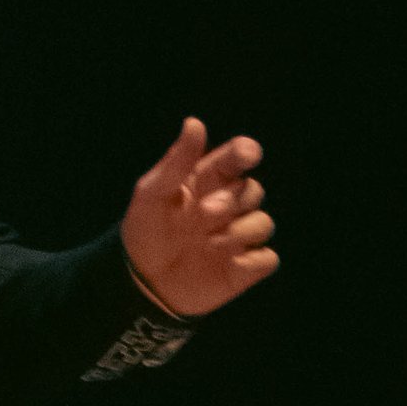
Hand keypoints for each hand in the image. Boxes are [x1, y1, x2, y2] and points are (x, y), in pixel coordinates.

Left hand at [120, 119, 277, 315]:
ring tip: (209, 242)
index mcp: (208, 182)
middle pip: (253, 190)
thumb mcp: (152, 194)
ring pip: (263, 223)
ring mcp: (238, 236)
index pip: (236, 159)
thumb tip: (194, 123)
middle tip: (205, 212)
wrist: (140, 282)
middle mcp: (229, 205)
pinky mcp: (244, 267)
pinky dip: (252, 261)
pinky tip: (229, 263)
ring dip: (240, 231)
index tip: (247, 154)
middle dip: (233, 200)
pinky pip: (266, 259)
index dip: (245, 153)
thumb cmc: (145, 231)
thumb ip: (176, 161)